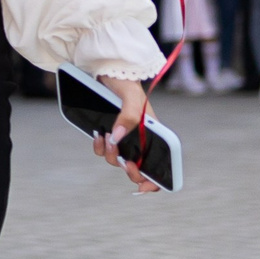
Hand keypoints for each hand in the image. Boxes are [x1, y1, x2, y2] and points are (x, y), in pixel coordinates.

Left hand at [89, 76, 160, 192]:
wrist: (107, 72)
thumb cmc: (125, 84)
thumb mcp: (131, 97)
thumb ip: (128, 116)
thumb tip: (117, 139)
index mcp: (154, 135)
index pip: (161, 165)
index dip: (155, 181)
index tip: (143, 186)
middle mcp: (141, 140)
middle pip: (138, 169)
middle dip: (130, 170)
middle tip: (125, 161)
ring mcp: (124, 138)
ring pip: (118, 160)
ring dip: (111, 154)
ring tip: (106, 137)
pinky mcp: (110, 135)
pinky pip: (104, 150)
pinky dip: (99, 147)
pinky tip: (97, 136)